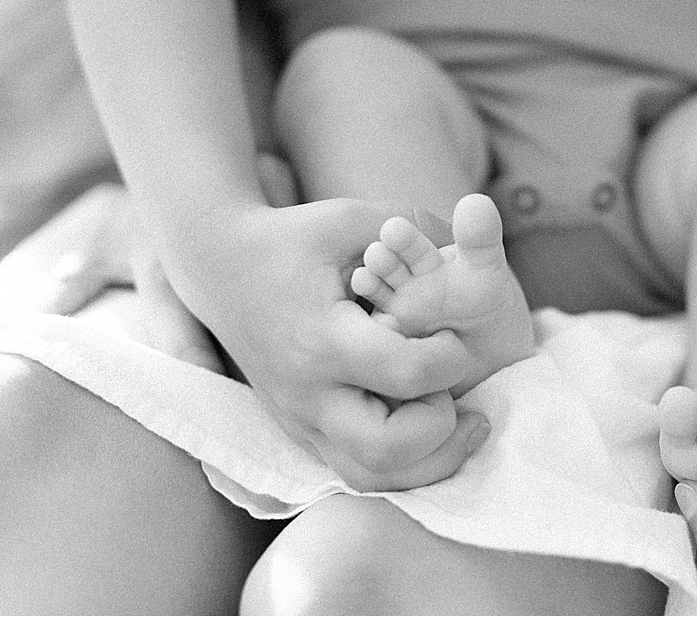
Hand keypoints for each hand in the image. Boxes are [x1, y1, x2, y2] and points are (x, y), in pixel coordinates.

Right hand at [169, 196, 484, 490]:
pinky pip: (357, 473)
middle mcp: (308, 392)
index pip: (408, 372)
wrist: (219, 267)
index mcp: (322, 337)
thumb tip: (477, 245)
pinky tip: (429, 426)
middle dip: (442, 428)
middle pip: (389, 447)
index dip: (450, 356)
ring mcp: (300, 419)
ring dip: (428, 460)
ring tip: (460, 424)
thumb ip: (417, 229)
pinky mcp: (302, 431)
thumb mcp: (351, 218)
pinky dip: (403, 464)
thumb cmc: (293, 238)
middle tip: (461, 396)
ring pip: (373, 477)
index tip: (453, 332)